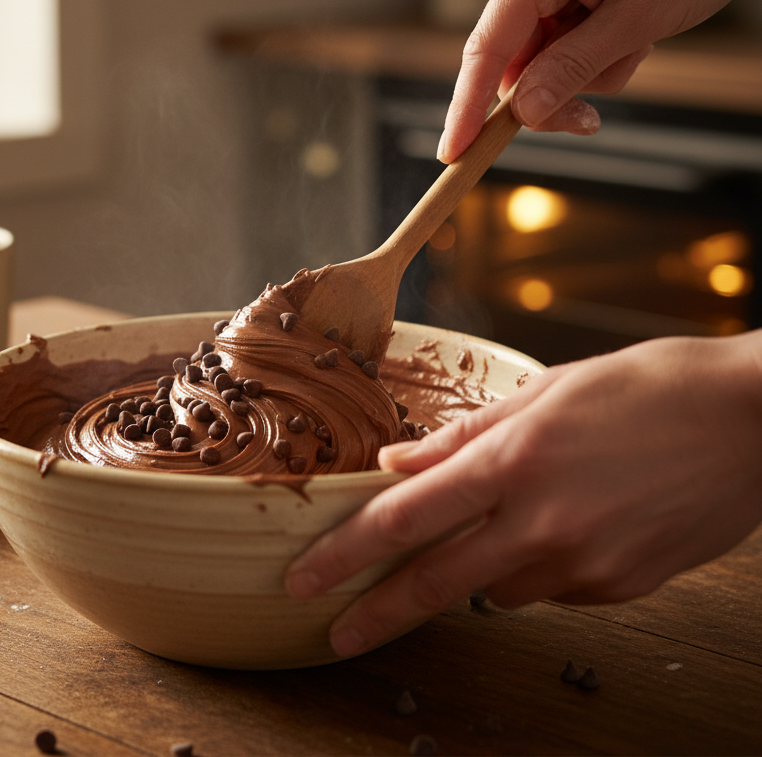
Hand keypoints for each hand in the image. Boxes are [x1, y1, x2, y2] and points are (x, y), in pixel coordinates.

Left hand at [284, 331, 761, 657]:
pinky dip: (538, 566)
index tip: (305, 577)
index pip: (404, 519)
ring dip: (476, 571)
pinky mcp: (624, 588)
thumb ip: (464, 435)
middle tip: (335, 633)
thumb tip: (398, 462)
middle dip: (376, 612)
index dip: (344, 552)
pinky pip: (554, 590)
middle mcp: (542, 521)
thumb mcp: (546, 391)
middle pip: (434, 583)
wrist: (752, 419)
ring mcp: (586, 563)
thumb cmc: (647, 387)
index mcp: (513, 460)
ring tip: (507, 521)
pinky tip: (568, 524)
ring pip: (498, 589)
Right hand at [438, 0, 761, 162]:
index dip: (467, 106)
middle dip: (552, 92)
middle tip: (589, 123)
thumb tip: (524, 112)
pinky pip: (558, 36)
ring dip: (583, 70)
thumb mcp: (639, 20)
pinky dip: (590, 51)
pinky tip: (629, 34)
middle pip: (512, 58)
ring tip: (634, 47)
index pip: (486, 47)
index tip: (454, 151)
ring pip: (539, 54)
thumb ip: (573, 68)